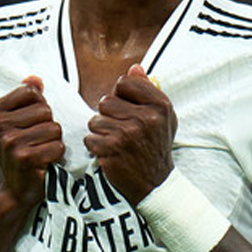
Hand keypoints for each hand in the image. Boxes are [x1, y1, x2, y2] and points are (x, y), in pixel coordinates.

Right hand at [0, 76, 64, 208]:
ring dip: (52, 141)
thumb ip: (24, 97)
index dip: (38, 107)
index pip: (31, 92)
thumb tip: (35, 79)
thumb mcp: (12, 121)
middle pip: (45, 110)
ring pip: (54, 128)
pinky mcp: (25, 158)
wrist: (10, 188)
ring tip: (38, 151)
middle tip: (34, 141)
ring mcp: (10, 142)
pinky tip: (43, 162)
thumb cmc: (14, 151)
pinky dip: (56, 155)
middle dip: (47, 125)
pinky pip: (58, 146)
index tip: (27, 124)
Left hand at [83, 64, 177, 205]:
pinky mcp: (112, 149)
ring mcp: (128, 134)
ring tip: (117, 142)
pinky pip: (90, 137)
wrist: (155, 183)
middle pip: (106, 101)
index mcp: (160, 105)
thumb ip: (148, 90)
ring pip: (95, 119)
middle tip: (122, 130)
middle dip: (109, 115)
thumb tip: (135, 68)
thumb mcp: (162, 117)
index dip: (121, 96)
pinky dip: (96, 146)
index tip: (128, 110)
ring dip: (101, 131)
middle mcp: (146, 118)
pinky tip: (110, 153)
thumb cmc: (155, 145)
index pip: (124, 82)